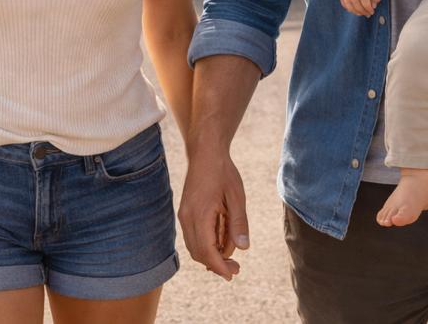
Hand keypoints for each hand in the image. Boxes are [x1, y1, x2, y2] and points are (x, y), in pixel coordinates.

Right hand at [178, 149, 248, 280]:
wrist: (205, 153)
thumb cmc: (223, 172)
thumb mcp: (236, 197)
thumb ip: (238, 223)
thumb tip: (243, 248)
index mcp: (200, 214)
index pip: (207, 251)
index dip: (219, 266)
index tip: (232, 275)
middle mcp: (187, 217)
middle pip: (198, 253)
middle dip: (216, 264)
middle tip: (236, 269)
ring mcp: (184, 215)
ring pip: (194, 246)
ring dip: (211, 255)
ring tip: (231, 257)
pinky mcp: (186, 212)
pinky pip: (193, 236)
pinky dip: (206, 245)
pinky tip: (221, 242)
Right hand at [340, 0, 384, 15]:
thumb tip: (373, 6)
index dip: (367, 7)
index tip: (372, 12)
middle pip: (354, 1)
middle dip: (361, 10)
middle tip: (367, 14)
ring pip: (347, 1)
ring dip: (353, 9)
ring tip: (360, 13)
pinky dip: (346, 5)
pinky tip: (351, 9)